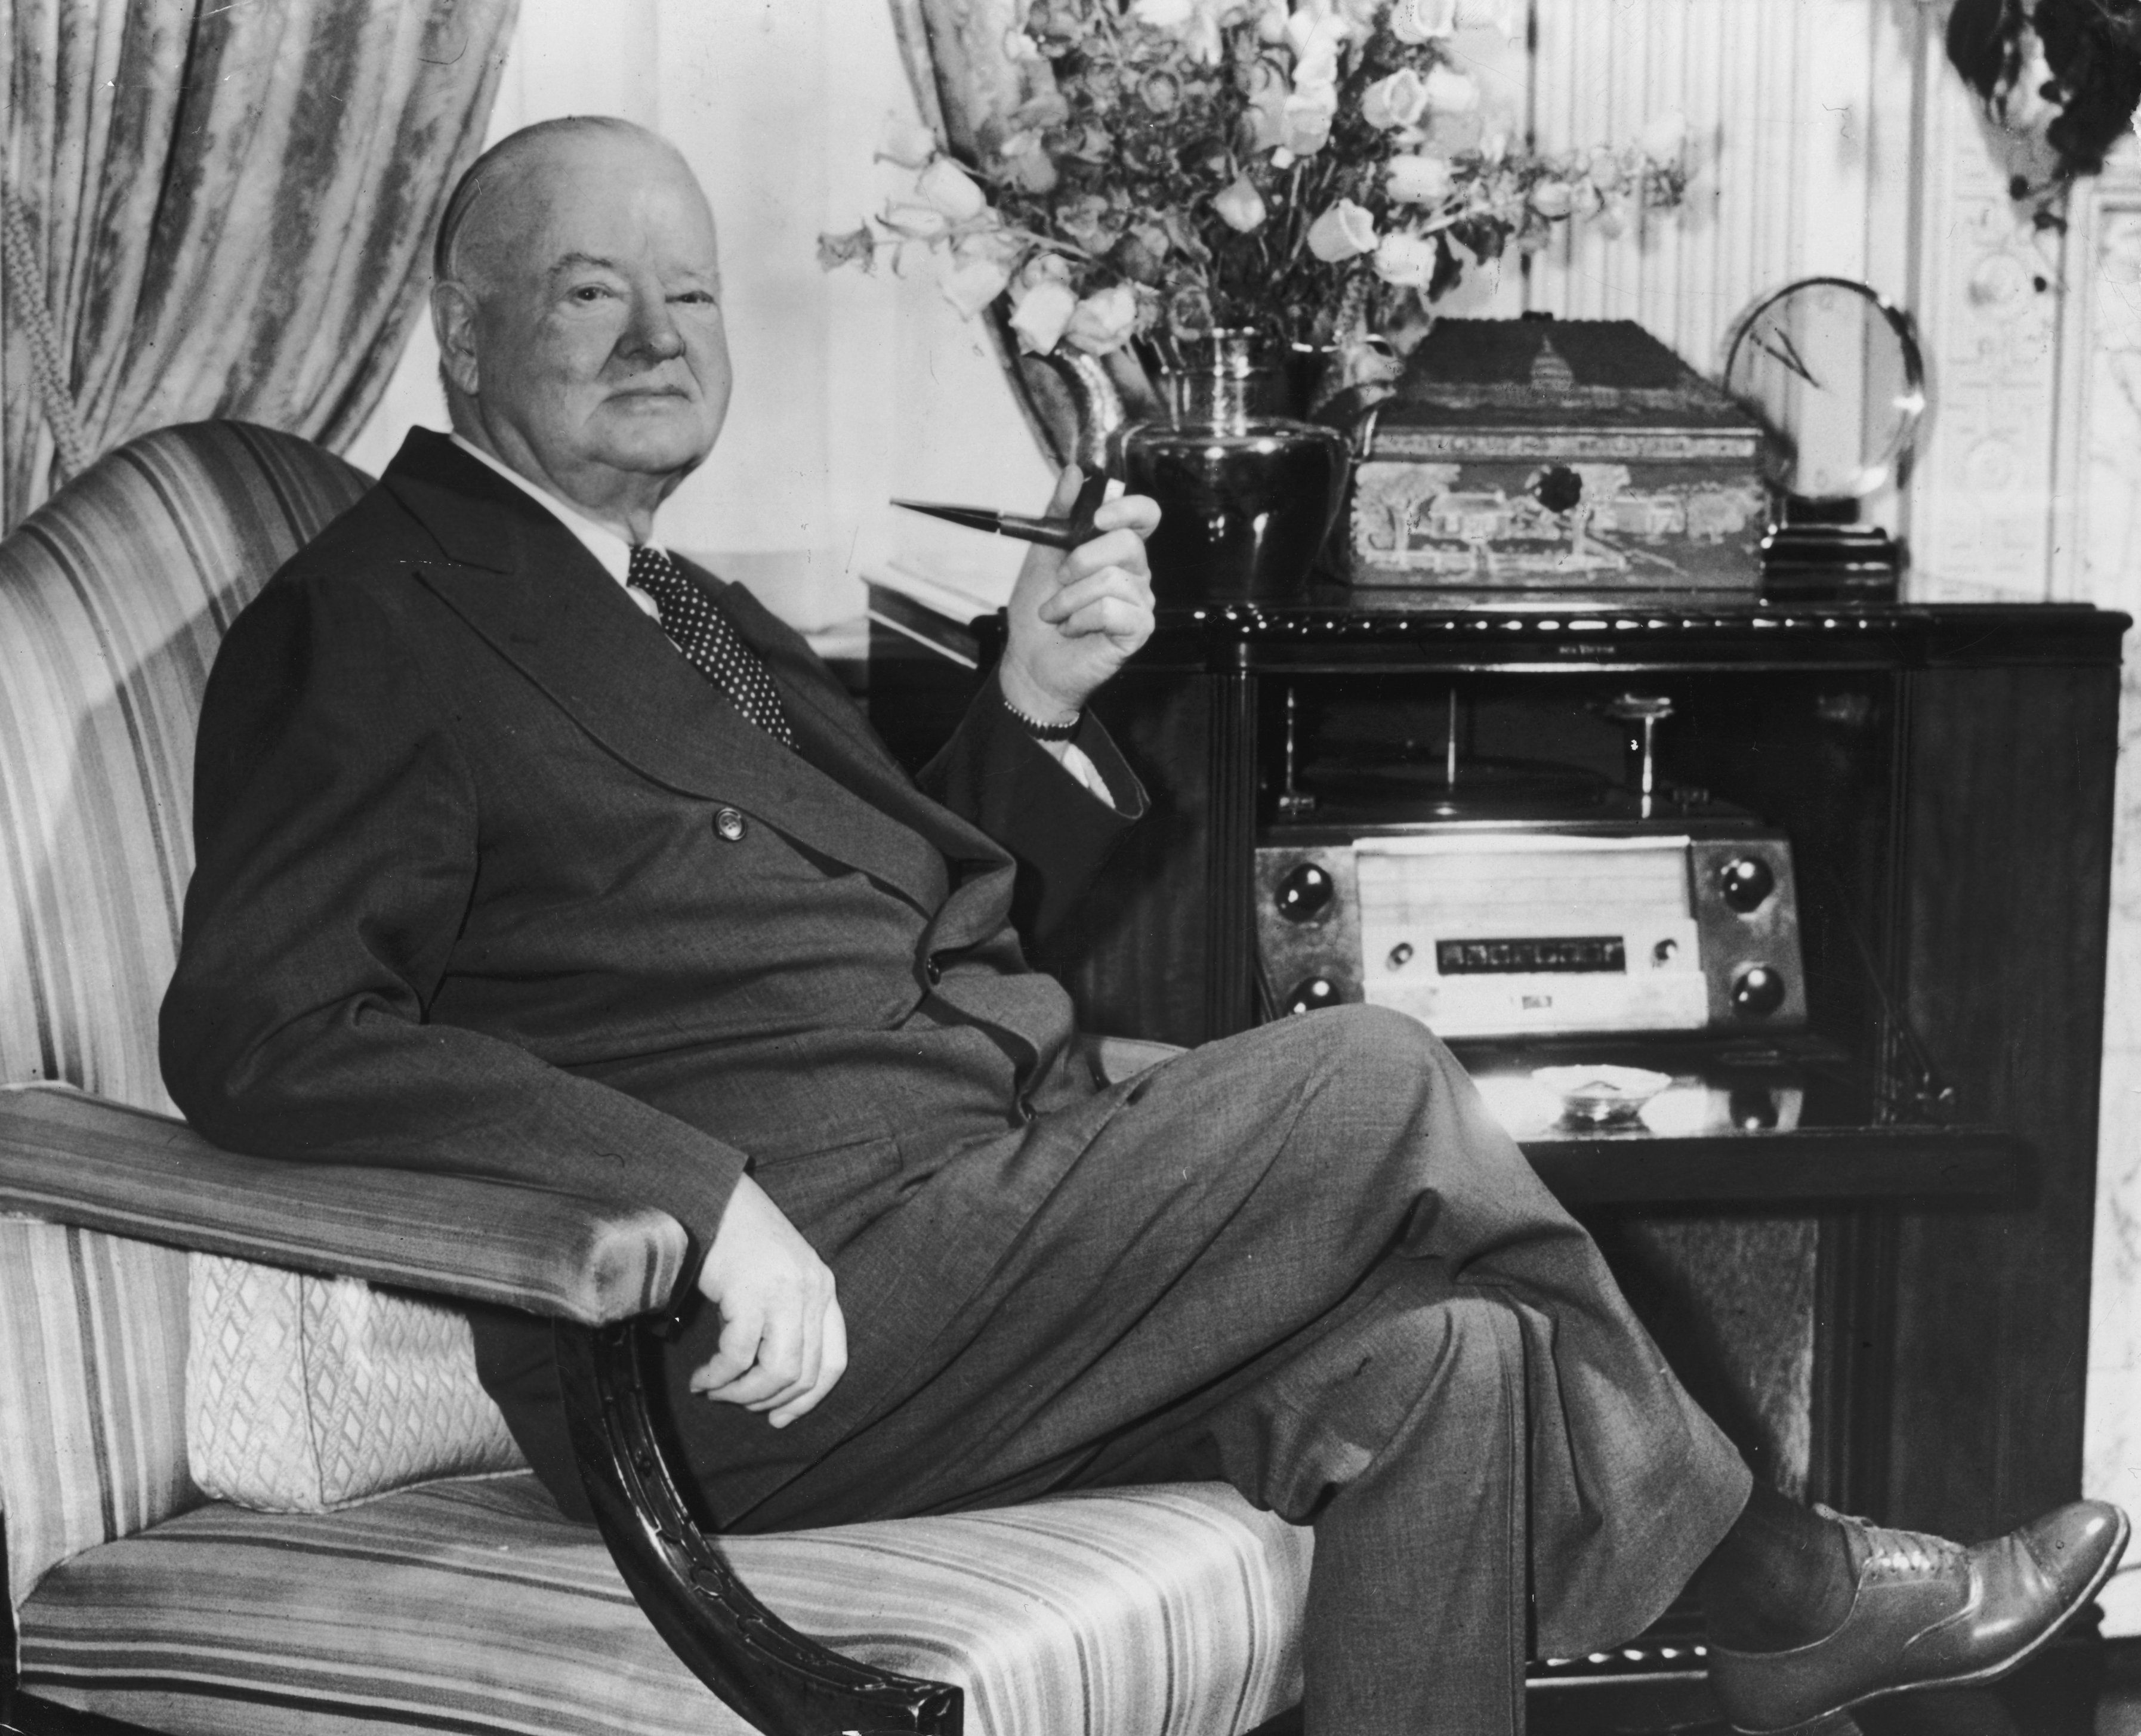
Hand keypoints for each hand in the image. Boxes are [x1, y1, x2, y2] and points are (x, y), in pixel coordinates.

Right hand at [688, 1173, 847, 1427]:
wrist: (713, 1197)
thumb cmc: (740, 1238)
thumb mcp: (778, 1277)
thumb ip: (785, 1318)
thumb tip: (770, 1380)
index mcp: (823, 1289)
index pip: (833, 1362)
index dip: (808, 1400)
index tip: (780, 1419)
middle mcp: (812, 1292)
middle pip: (803, 1374)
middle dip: (767, 1401)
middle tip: (735, 1403)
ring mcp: (785, 1292)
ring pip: (776, 1372)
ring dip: (741, 1393)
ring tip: (714, 1391)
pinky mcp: (751, 1293)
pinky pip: (738, 1357)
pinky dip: (717, 1377)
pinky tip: (701, 1379)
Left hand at [997, 464, 1159, 723]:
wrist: (1029, 661)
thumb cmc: (1039, 609)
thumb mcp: (1042, 553)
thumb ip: (1059, 513)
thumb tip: (1075, 472)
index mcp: (1117, 550)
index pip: (1145, 515)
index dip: (1128, 508)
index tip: (1096, 517)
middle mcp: (1136, 573)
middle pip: (1127, 544)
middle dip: (1081, 560)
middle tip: (1059, 580)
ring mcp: (1140, 603)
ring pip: (1113, 579)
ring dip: (1070, 597)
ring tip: (1055, 613)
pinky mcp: (1138, 631)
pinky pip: (1113, 611)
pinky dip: (1081, 619)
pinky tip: (1072, 629)